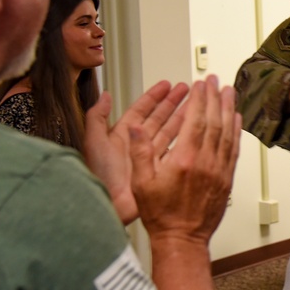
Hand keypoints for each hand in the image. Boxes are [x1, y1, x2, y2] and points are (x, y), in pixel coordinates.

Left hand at [83, 81, 189, 222]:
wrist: (110, 204)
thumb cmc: (100, 176)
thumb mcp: (94, 142)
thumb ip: (97, 117)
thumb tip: (103, 95)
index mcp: (122, 135)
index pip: (141, 109)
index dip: (154, 96)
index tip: (166, 85)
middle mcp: (137, 144)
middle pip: (158, 118)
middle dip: (172, 102)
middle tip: (186, 90)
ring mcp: (149, 157)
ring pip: (169, 132)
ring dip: (182, 117)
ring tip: (195, 105)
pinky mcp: (158, 170)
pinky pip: (174, 151)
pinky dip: (185, 141)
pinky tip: (195, 132)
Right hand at [129, 75, 241, 244]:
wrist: (182, 239)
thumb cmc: (160, 215)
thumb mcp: (140, 183)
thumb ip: (139, 152)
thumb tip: (136, 127)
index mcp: (184, 161)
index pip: (195, 121)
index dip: (200, 100)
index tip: (200, 84)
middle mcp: (206, 163)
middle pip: (214, 122)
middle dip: (214, 98)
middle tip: (215, 80)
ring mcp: (219, 171)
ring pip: (227, 133)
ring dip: (228, 110)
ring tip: (229, 92)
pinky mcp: (227, 179)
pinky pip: (234, 149)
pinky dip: (236, 132)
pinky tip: (236, 119)